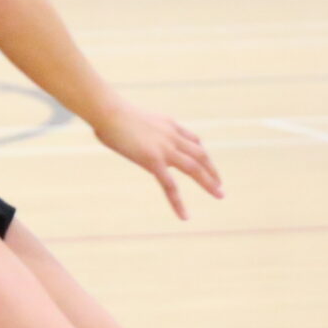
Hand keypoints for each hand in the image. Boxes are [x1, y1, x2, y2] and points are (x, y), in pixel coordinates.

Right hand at [91, 101, 221, 219]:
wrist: (108, 110)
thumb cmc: (108, 111)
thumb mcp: (130, 116)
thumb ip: (133, 124)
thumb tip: (119, 127)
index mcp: (167, 124)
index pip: (192, 138)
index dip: (201, 151)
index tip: (204, 160)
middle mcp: (172, 136)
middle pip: (200, 154)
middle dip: (212, 169)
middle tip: (220, 183)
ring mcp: (165, 149)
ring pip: (194, 168)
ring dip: (209, 182)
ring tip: (219, 195)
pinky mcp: (154, 161)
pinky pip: (170, 186)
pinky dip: (179, 202)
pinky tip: (184, 216)